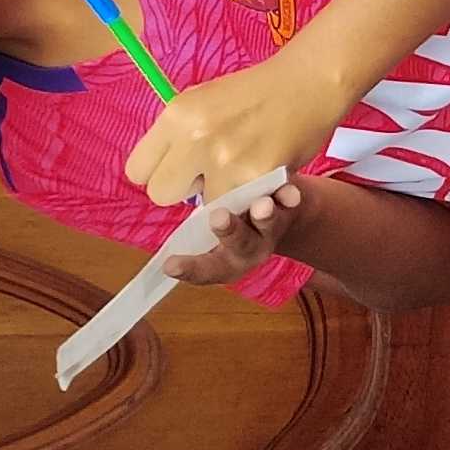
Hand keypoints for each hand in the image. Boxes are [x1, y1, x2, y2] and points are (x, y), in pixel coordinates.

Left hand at [125, 58, 356, 208]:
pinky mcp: (257, 178)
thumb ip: (179, 135)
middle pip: (160, 195)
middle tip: (207, 175)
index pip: (137, 170)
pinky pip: (238, 205)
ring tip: (241, 170)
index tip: (177, 170)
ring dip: (219, 195)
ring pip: (202, 206)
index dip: (158, 173)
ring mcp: (226, 161)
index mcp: (176, 115)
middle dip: (181, 190)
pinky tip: (260, 171)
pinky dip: (248, 196)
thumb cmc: (255, 90)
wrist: (307, 83)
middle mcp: (195, 139)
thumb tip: (166, 170)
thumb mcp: (202, 99)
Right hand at [158, 176, 309, 285]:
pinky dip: (289, 198)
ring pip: (267, 227)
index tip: (170, 265)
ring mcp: (270, 229)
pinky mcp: (289, 208)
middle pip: (237, 246)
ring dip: (264, 217)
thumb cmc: (229, 207)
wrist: (277, 203)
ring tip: (261, 204)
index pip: (203, 268)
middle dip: (229, 232)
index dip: (188, 268)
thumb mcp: (204, 214)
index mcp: (219, 254)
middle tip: (218, 218)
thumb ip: (190, 209)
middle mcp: (246, 247)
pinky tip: (289, 191)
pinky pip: (291, 205)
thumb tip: (158, 180)